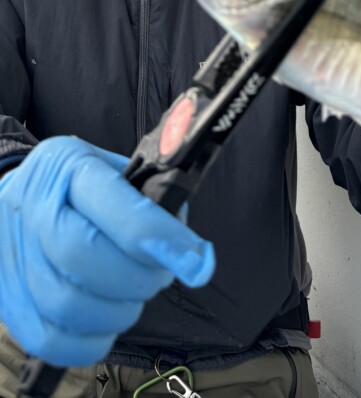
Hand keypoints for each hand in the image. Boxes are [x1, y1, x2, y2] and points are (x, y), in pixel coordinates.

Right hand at [0, 136, 214, 365]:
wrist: (16, 195)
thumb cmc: (77, 183)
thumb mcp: (112, 166)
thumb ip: (149, 196)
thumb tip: (184, 243)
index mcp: (66, 167)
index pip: (112, 205)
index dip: (157, 236)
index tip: (195, 258)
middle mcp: (32, 209)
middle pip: (83, 256)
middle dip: (138, 276)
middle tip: (161, 275)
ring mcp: (15, 258)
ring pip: (68, 304)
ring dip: (119, 310)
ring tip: (134, 295)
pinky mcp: (10, 301)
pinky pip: (50, 340)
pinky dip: (91, 340)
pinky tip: (109, 319)